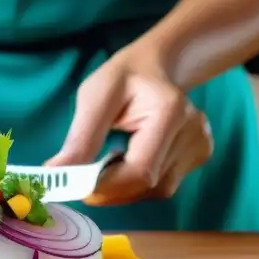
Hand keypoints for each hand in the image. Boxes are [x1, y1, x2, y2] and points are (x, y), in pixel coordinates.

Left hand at [47, 38, 212, 205]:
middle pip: (148, 185)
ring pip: (156, 191)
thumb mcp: (95, 96)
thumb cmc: (124, 77)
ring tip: (112, 160)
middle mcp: (194, 131)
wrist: (156, 66)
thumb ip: (80, 138)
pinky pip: (165, 186)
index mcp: (170, 111)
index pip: (140, 170)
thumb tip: (56, 175)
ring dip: (125, 187)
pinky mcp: (201, 155)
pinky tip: (132, 160)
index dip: (106, 187)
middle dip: (111, 189)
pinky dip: (140, 184)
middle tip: (85, 177)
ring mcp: (201, 144)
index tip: (76, 186)